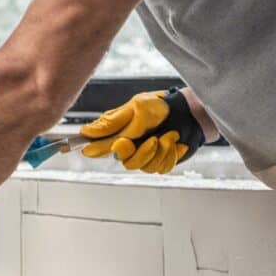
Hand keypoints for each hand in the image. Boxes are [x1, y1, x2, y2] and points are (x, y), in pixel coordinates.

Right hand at [81, 88, 204, 173]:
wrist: (190, 112)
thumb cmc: (161, 107)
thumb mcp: (136, 109)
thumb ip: (112, 125)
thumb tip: (85, 133)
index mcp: (117, 132)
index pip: (96, 146)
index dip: (96, 149)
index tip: (114, 143)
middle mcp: (128, 146)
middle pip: (125, 162)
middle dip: (142, 153)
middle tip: (153, 139)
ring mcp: (144, 155)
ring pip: (145, 167)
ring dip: (161, 152)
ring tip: (169, 136)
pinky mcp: (159, 161)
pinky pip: (161, 168)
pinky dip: (171, 155)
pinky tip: (175, 143)